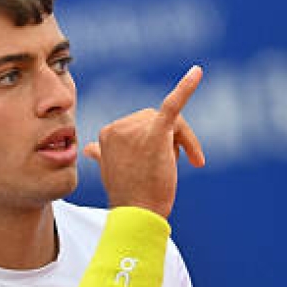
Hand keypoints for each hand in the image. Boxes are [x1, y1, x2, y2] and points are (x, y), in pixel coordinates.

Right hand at [83, 65, 205, 217]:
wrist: (137, 215)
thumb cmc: (129, 196)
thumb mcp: (112, 170)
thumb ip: (102, 155)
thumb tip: (89, 149)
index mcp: (108, 132)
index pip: (143, 125)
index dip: (159, 143)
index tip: (166, 164)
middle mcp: (120, 126)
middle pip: (158, 120)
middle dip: (175, 140)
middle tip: (190, 162)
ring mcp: (136, 128)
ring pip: (171, 122)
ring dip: (183, 140)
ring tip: (187, 163)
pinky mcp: (156, 132)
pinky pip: (172, 105)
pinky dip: (186, 87)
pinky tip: (197, 72)